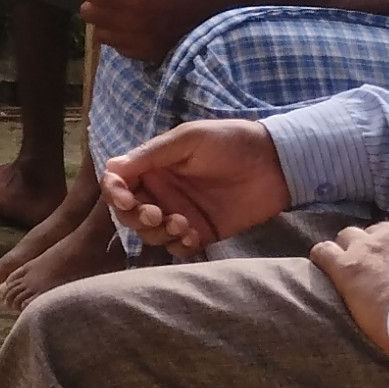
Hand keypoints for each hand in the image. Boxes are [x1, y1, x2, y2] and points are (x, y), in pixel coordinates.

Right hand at [99, 120, 288, 258]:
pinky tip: (193, 236)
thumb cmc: (231, 142)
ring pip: (150, 234)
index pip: (119, 183)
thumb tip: (112, 168)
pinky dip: (179, 246)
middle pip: (129, 213)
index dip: (115, 193)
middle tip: (157, 215)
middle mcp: (162, 191)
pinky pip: (177, 248)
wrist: (276, 164)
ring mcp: (180, 213)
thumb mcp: (189, 139)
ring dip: (158, 233)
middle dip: (136, 218)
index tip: (128, 200)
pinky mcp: (200, 232)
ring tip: (182, 224)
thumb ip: (151, 154)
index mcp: (154, 167)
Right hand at [306, 220, 388, 366]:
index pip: (322, 250)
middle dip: (351, 246)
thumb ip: (354, 301)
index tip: (329, 268)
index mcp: (348, 269)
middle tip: (362, 264)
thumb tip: (355, 301)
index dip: (324, 258)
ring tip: (387, 257)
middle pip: (348, 235)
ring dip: (376, 240)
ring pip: (375, 229)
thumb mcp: (364, 323)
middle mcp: (366, 247)